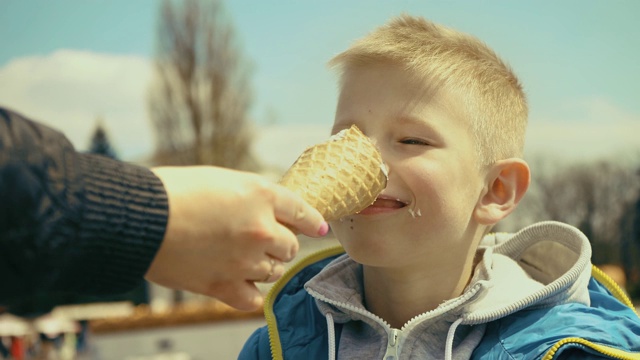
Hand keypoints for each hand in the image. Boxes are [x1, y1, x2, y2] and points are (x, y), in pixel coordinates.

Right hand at [145, 166, 327, 310]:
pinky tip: (242, 286)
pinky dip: (250, 294)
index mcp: (261, 194)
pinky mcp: (223, 286)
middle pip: (289, 246)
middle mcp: (260, 228)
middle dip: (279, 244)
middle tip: (260, 241)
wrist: (139, 216)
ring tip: (242, 259)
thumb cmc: (172, 191)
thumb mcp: (220, 179)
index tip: (319, 228)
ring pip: (274, 271)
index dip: (312, 221)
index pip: (301, 210)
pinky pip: (253, 300)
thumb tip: (265, 212)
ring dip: (263, 266)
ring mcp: (244, 260)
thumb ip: (249, 196)